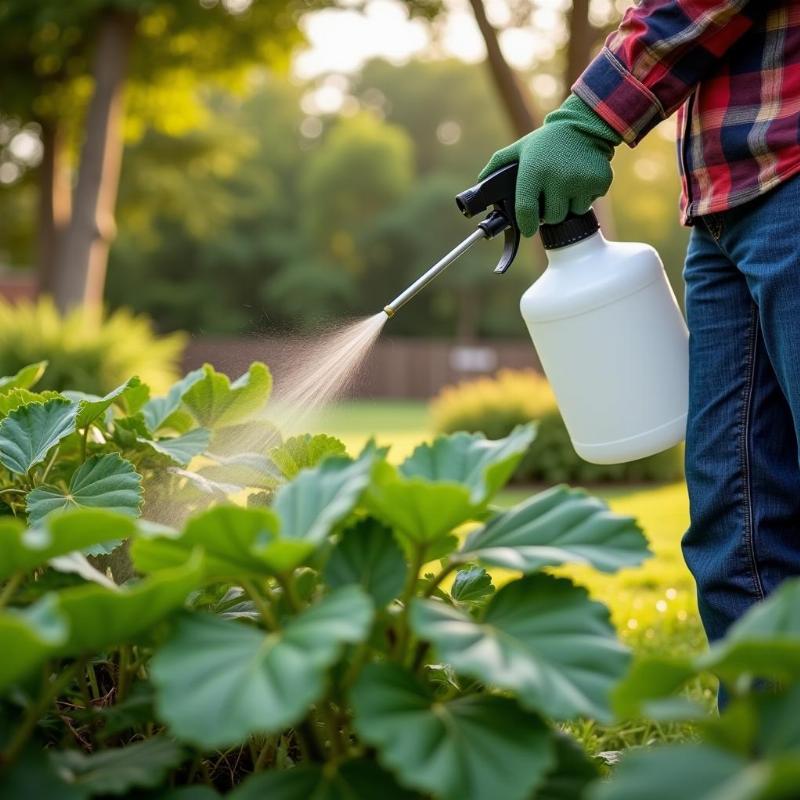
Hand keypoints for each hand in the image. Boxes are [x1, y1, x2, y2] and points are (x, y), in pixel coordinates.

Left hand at [480, 94, 621, 236]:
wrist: (584, 125)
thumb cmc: (547, 142)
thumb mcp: (520, 148)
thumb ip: (497, 165)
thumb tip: (480, 184)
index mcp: (534, 172)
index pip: (526, 211)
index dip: (526, 225)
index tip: (528, 229)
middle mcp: (557, 178)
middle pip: (551, 217)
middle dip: (549, 212)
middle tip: (550, 196)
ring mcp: (580, 181)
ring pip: (572, 213)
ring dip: (568, 205)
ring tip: (566, 186)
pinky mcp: (599, 182)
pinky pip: (589, 204)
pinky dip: (585, 197)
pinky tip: (580, 180)